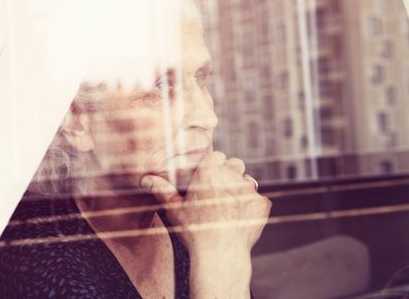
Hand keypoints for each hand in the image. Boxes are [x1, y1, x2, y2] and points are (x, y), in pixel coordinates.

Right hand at [140, 151, 271, 256]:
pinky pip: (259, 200)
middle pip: (235, 164)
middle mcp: (232, 175)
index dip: (212, 166)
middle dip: (229, 174)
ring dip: (241, 190)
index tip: (207, 177)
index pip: (216, 155)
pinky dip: (252, 207)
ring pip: (248, 181)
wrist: (221, 253)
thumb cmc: (195, 230)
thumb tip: (146, 179)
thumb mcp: (174, 209)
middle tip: (218, 192)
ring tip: (229, 208)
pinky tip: (241, 219)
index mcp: (211, 171)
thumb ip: (162, 190)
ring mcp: (250, 189)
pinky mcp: (263, 203)